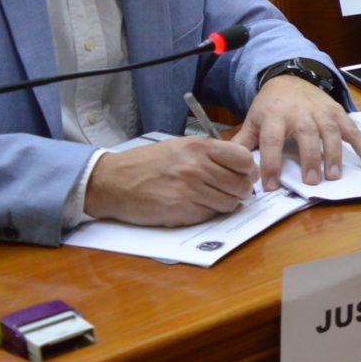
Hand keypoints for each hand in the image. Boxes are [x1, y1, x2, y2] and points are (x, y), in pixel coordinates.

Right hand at [83, 135, 257, 225]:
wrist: (112, 181)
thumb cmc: (147, 164)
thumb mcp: (180, 147)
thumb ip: (210, 154)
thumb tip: (242, 166)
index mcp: (199, 147)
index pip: (244, 159)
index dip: (248, 170)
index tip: (244, 175)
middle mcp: (197, 167)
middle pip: (241, 185)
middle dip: (239, 191)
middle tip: (229, 191)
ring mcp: (190, 189)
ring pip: (229, 203)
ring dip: (224, 204)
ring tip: (208, 199)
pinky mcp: (181, 209)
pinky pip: (208, 215)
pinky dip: (205, 213)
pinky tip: (191, 206)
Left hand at [231, 74, 360, 190]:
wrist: (289, 78)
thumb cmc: (270, 106)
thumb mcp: (253, 120)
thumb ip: (243, 142)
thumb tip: (228, 164)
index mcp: (275, 116)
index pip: (271, 140)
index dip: (270, 163)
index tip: (271, 185)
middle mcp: (300, 112)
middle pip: (306, 135)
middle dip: (310, 158)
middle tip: (311, 182)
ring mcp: (322, 112)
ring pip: (331, 132)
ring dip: (334, 154)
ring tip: (334, 176)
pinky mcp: (338, 113)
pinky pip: (353, 131)